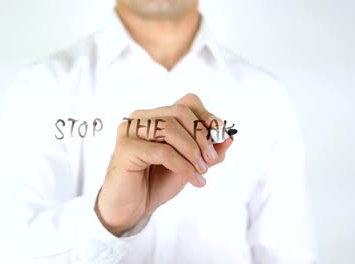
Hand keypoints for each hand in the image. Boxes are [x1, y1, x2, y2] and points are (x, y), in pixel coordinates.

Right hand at [95, 93, 232, 235]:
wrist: (132, 208)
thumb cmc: (157, 182)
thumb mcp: (191, 164)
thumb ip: (209, 151)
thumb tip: (230, 136)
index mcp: (156, 116)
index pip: (186, 102)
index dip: (206, 116)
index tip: (220, 137)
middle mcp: (141, 118)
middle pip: (179, 111)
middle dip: (201, 135)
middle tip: (211, 160)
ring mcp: (130, 131)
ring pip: (169, 127)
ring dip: (193, 151)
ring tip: (202, 171)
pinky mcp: (125, 148)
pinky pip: (162, 151)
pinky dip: (183, 165)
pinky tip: (194, 180)